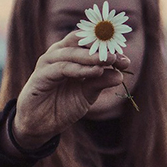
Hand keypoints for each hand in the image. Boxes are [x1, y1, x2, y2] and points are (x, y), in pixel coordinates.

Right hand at [12, 31, 130, 146]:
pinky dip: (80, 69)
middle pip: (80, 41)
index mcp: (69, 54)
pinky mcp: (40, 75)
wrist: (41, 125)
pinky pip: (63, 68)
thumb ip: (101, 82)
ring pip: (72, 53)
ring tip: (109, 61)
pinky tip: (95, 72)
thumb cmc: (63, 105)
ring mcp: (48, 63)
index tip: (126, 60)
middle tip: (118, 57)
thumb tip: (120, 75)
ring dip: (92, 56)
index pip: (89, 42)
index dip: (108, 48)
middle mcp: (58, 54)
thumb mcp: (87, 94)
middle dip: (101, 48)